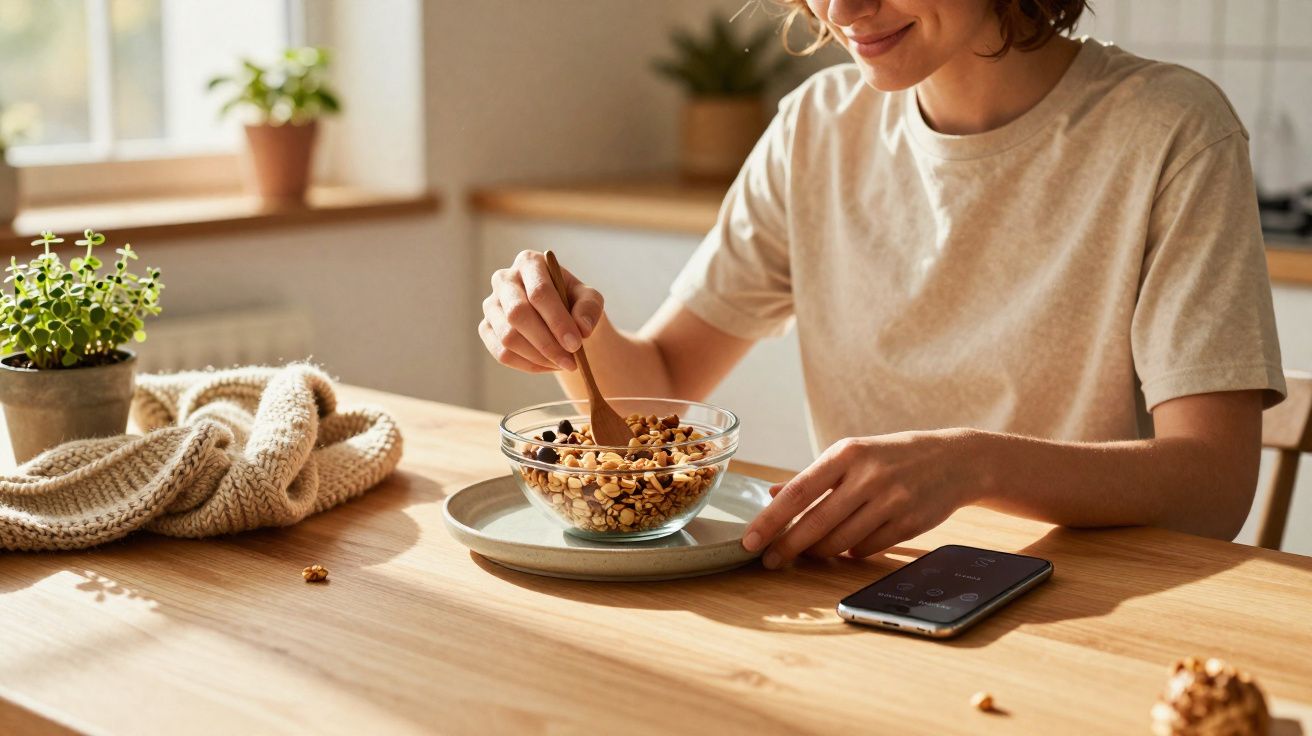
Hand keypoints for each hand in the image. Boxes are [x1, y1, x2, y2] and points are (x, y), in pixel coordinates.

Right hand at [479, 250, 604, 372]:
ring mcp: (491, 304)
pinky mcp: (486, 328)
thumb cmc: (574, 303)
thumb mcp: (590, 299)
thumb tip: (582, 328)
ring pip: (508, 337)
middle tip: (570, 362)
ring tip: (562, 363)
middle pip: (517, 314)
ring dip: (538, 357)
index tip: (575, 344)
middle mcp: (504, 279)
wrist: (559, 317)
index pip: (539, 292)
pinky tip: (548, 364)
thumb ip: (589, 309)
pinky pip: (502, 353)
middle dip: (546, 343)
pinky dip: (528, 365)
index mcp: (529, 263)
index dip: (557, 320)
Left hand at [741, 430, 984, 568]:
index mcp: (847, 453)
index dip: (771, 520)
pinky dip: (851, 551)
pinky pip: (866, 549)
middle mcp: (868, 476)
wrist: (955, 460)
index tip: (750, 541)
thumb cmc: (892, 456)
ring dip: (819, 552)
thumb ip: (813, 477)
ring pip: (840, 542)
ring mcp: (891, 501)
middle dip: (788, 546)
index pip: (799, 492)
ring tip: (808, 551)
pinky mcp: (909, 524)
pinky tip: (847, 545)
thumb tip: (771, 494)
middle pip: (816, 523)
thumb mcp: (853, 454)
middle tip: (769, 561)